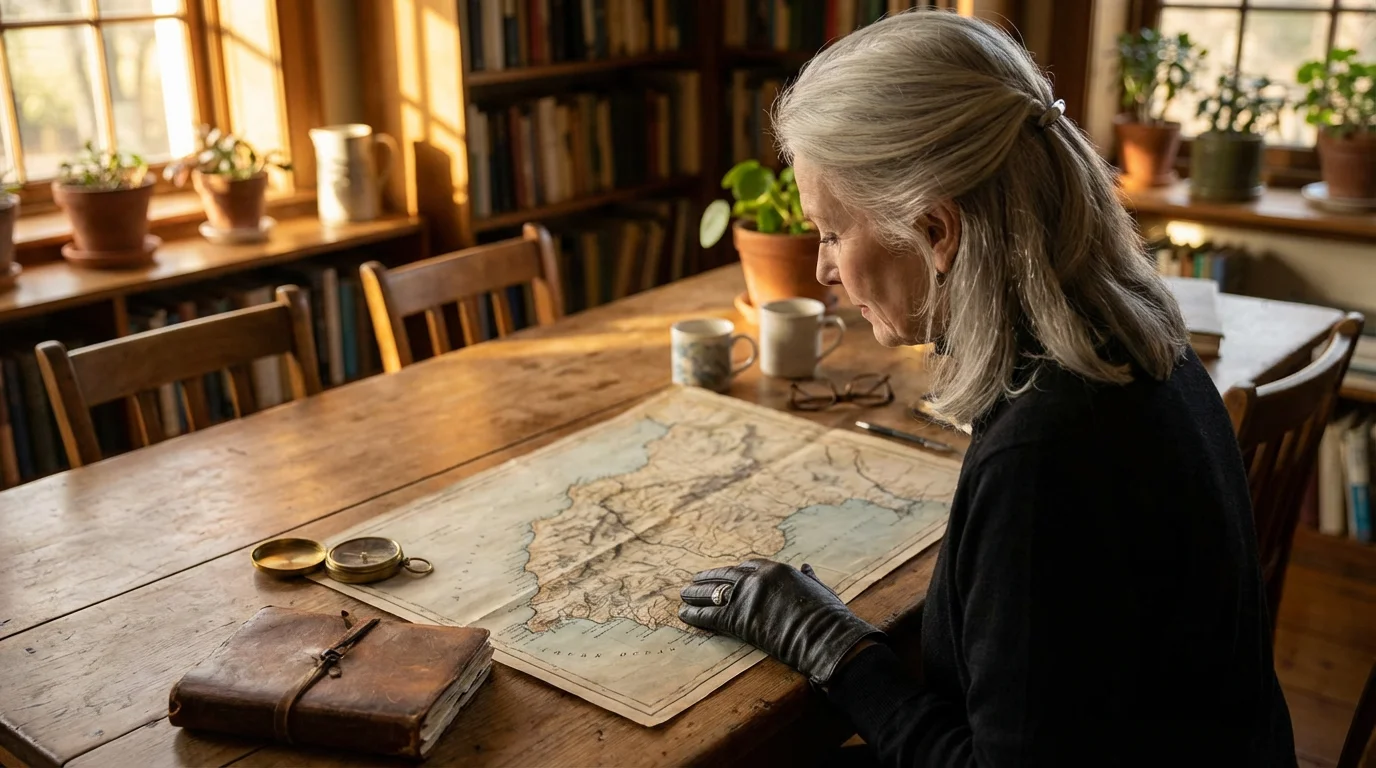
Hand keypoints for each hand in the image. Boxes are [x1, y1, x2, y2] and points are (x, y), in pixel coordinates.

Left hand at [679, 559, 883, 686]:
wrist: (824, 635)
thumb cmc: (828, 616)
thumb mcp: (819, 588)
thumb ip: (808, 577)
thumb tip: (806, 566)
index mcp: (776, 569)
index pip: (747, 566)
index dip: (733, 571)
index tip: (723, 574)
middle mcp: (757, 578)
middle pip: (724, 576)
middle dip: (707, 579)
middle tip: (693, 582)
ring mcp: (746, 596)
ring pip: (712, 592)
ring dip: (695, 594)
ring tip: (683, 595)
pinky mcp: (738, 618)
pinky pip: (710, 615)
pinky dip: (694, 614)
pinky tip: (684, 615)